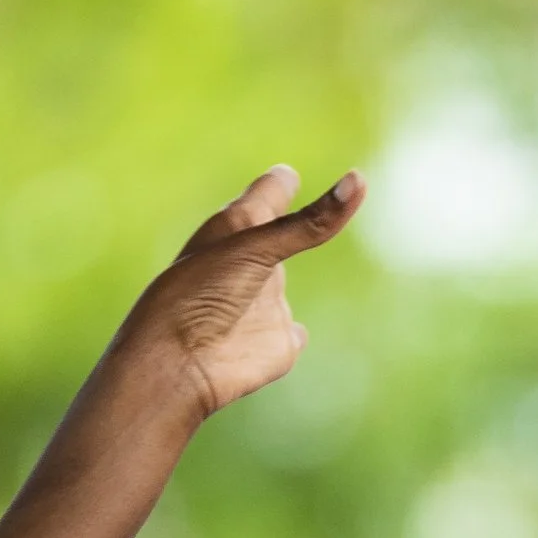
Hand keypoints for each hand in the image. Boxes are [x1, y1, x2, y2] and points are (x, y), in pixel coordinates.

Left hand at [119, 164, 361, 424]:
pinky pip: (292, 332)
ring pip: (279, 284)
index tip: (286, 175)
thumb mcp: (256, 247)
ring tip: (279, 263)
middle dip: (283, 222)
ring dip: (281, 274)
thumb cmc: (201, 294)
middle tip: (287, 205)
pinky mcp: (275, 342)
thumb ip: (308, 223)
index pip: (265, 195)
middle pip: (273, 235)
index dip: (278, 184)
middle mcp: (250, 264)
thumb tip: (358, 180)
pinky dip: (295, 331)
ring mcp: (263, 305)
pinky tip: (295, 331)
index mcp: (236, 231)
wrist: (179, 363)